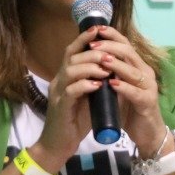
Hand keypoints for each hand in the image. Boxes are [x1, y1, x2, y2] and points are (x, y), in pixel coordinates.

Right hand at [32, 25, 109, 169]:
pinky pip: (71, 90)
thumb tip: (116, 69)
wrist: (60, 144)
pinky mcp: (60, 107)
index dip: (85, 39)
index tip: (100, 29)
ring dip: (91, 67)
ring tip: (107, 70)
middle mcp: (59, 80)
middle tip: (110, 54)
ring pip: (71, 70)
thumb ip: (99, 82)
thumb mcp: (91, 97)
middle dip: (93, 52)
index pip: (74, 51)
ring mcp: (58, 93)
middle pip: (72, 56)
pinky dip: (85, 85)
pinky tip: (98, 86)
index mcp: (66, 76)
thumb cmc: (77, 120)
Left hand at [86, 26, 167, 152]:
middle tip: (93, 45)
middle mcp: (145, 74)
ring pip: (133, 71)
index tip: (96, 29)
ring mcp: (148, 88)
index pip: (126, 45)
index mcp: (137, 67)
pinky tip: (112, 84)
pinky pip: (136, 93)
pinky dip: (124, 87)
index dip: (112, 36)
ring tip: (101, 60)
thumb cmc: (130, 109)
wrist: (146, 134)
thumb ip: (109, 74)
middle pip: (130, 53)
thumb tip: (89, 58)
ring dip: (116, 64)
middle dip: (110, 47)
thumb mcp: (118, 88)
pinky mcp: (148, 103)